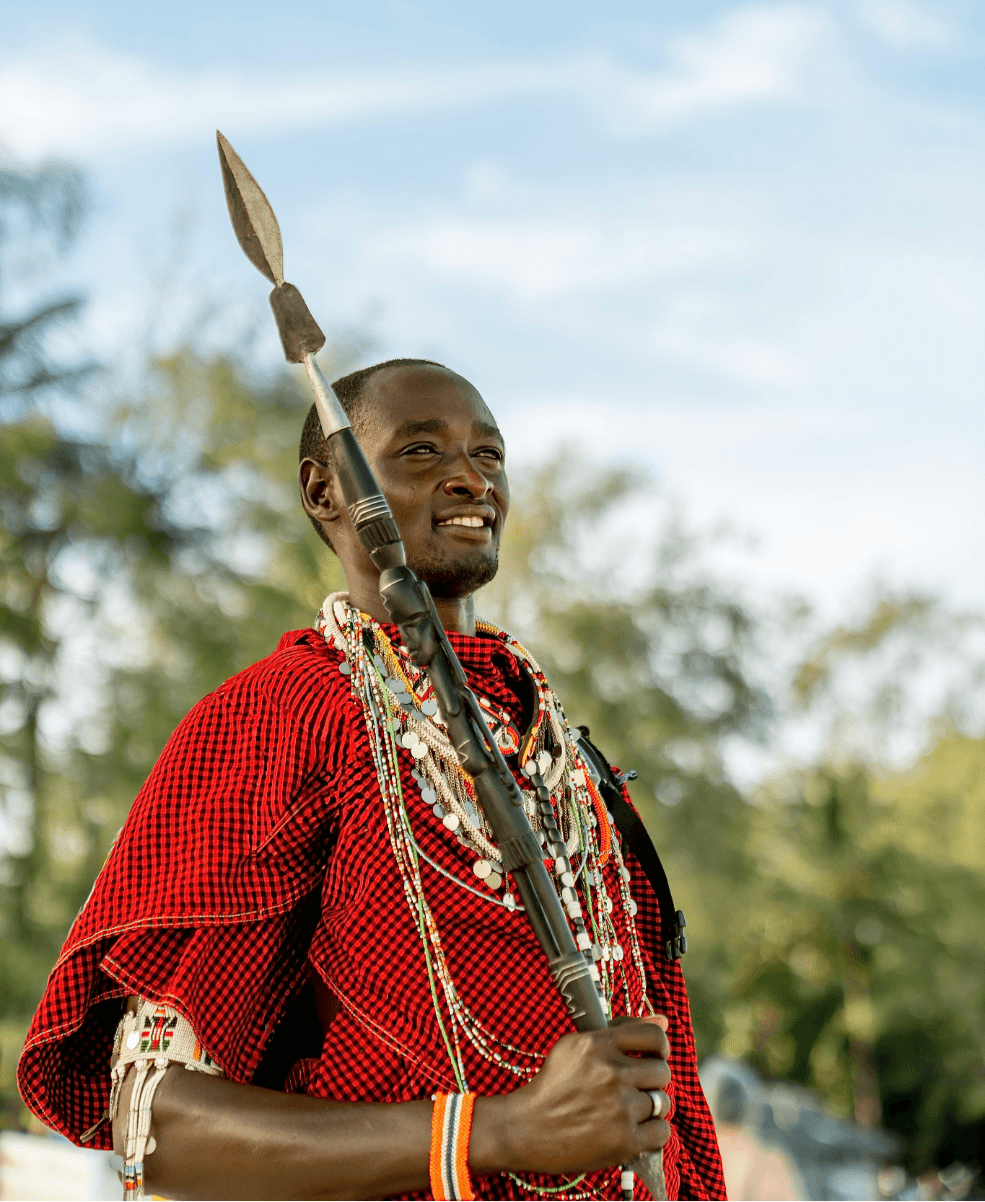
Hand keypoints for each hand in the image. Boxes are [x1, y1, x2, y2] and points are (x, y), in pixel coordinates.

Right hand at [471, 1015, 671, 1177]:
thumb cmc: (553, 1086)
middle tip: (633, 1089)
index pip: (654, 1035)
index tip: (654, 1055)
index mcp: (598, 1044)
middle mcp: (611, 1072)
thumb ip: (621, 1030)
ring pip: (663, 1102)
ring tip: (627, 1112)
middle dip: (651, 1080)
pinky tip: (632, 1130)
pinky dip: (651, 1133)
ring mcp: (619, 1108)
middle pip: (662, 1071)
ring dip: (650, 1108)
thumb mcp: (577, 1046)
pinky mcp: (624, 1141)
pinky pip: (661, 1132)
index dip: (660, 1046)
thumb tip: (665, 1020)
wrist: (525, 1129)